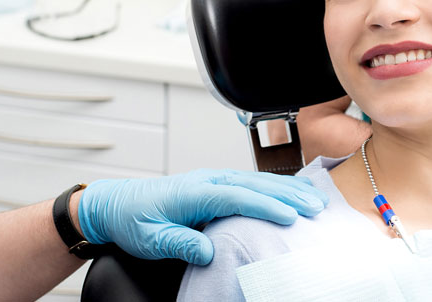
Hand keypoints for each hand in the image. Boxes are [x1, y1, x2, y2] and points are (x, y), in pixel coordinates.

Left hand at [77, 169, 327, 264]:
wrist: (116, 203)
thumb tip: (208, 252)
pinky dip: (276, 186)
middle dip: (288, 194)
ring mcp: (213, 179)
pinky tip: (293, 191)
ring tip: (314, 199)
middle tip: (315, 207)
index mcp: (193, 192)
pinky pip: (251, 182)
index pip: (236, 196)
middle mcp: (207, 180)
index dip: (265, 205)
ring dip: (287, 188)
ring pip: (257, 180)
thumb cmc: (132, 220)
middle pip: (255, 184)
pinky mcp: (216, 183)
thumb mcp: (150, 239)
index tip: (290, 216)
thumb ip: (179, 243)